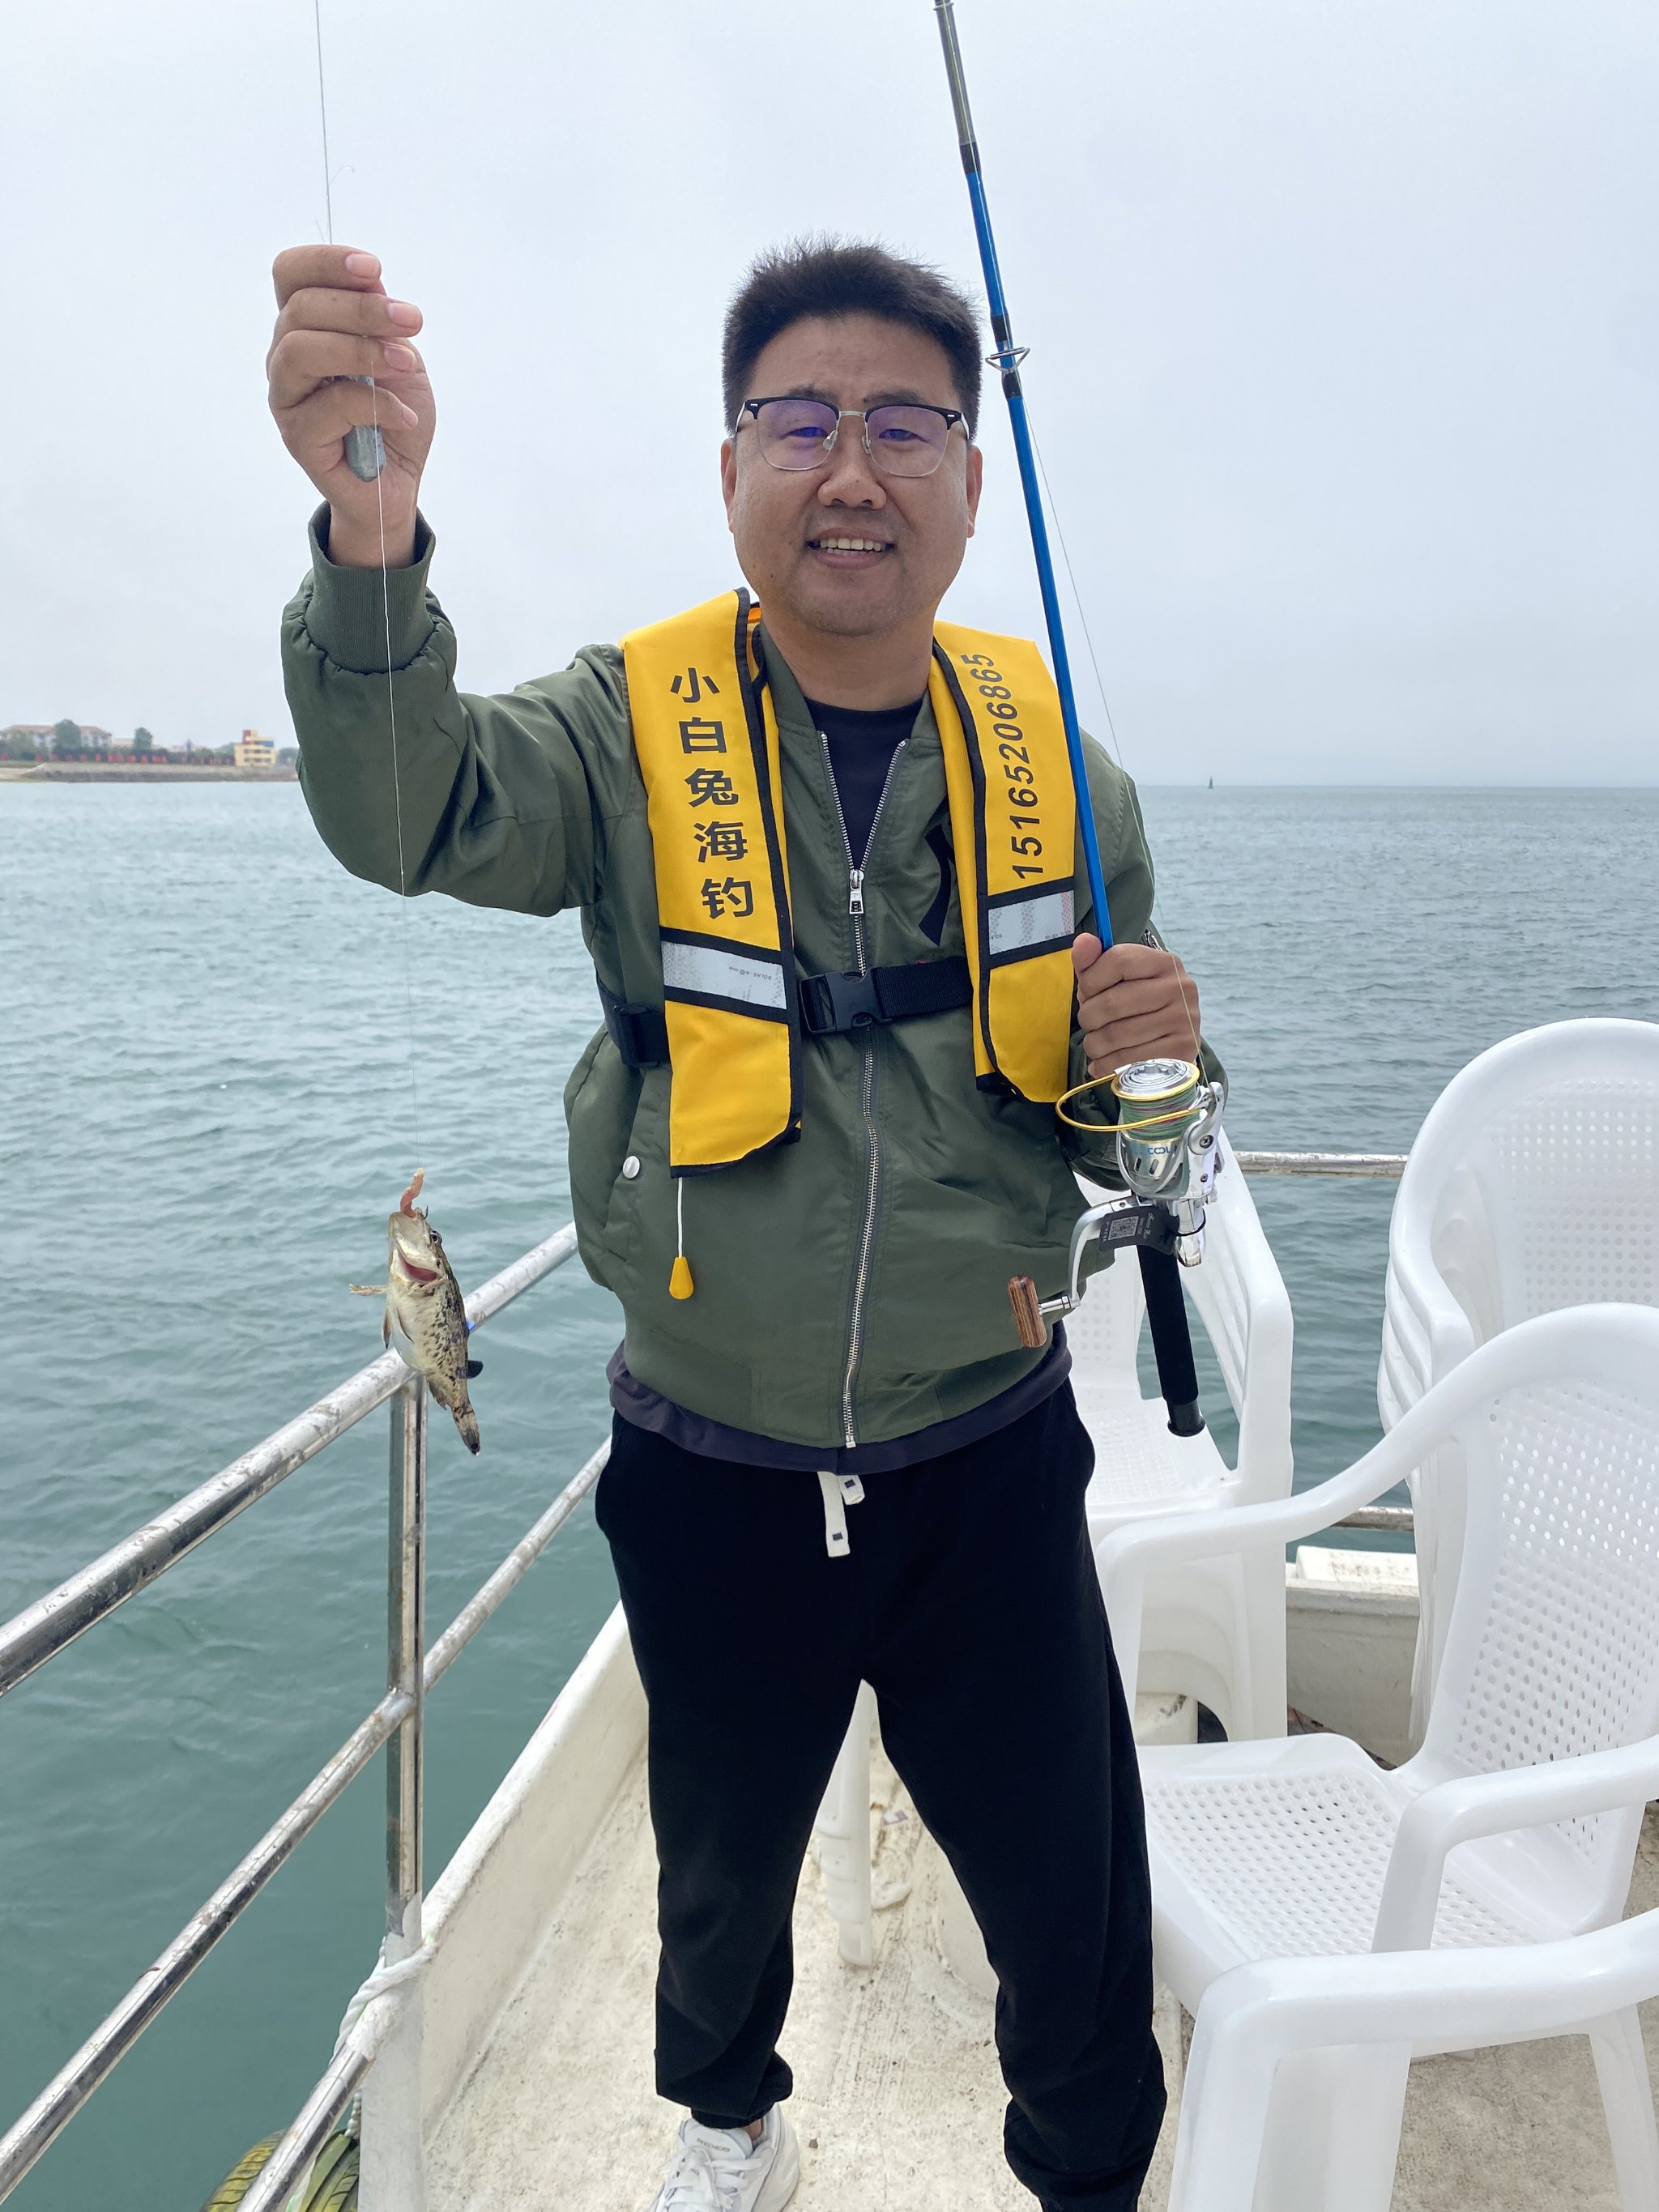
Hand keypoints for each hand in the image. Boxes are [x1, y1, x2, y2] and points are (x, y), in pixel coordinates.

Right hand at [267, 246, 433, 567]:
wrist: (399, 482)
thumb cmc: (395, 416)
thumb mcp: (401, 358)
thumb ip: (382, 324)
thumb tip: (371, 283)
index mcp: (306, 327)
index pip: (290, 275)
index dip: (324, 262)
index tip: (373, 268)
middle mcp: (286, 357)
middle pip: (299, 309)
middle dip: (360, 308)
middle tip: (411, 320)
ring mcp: (286, 398)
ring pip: (301, 351)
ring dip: (360, 350)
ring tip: (404, 364)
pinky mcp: (299, 437)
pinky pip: (330, 407)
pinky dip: (376, 405)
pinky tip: (404, 417)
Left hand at [1072, 933, 1201, 1077]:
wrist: (1169, 1045)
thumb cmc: (1136, 1006)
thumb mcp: (1115, 980)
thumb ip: (1094, 961)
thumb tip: (1083, 941)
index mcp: (1165, 962)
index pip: (1119, 960)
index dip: (1091, 979)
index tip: (1087, 992)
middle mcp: (1180, 988)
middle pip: (1112, 1001)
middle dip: (1088, 1016)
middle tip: (1090, 1022)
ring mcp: (1183, 1021)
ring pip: (1115, 1035)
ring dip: (1094, 1043)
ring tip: (1097, 1043)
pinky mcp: (1180, 1052)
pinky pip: (1126, 1060)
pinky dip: (1106, 1063)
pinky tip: (1106, 1060)